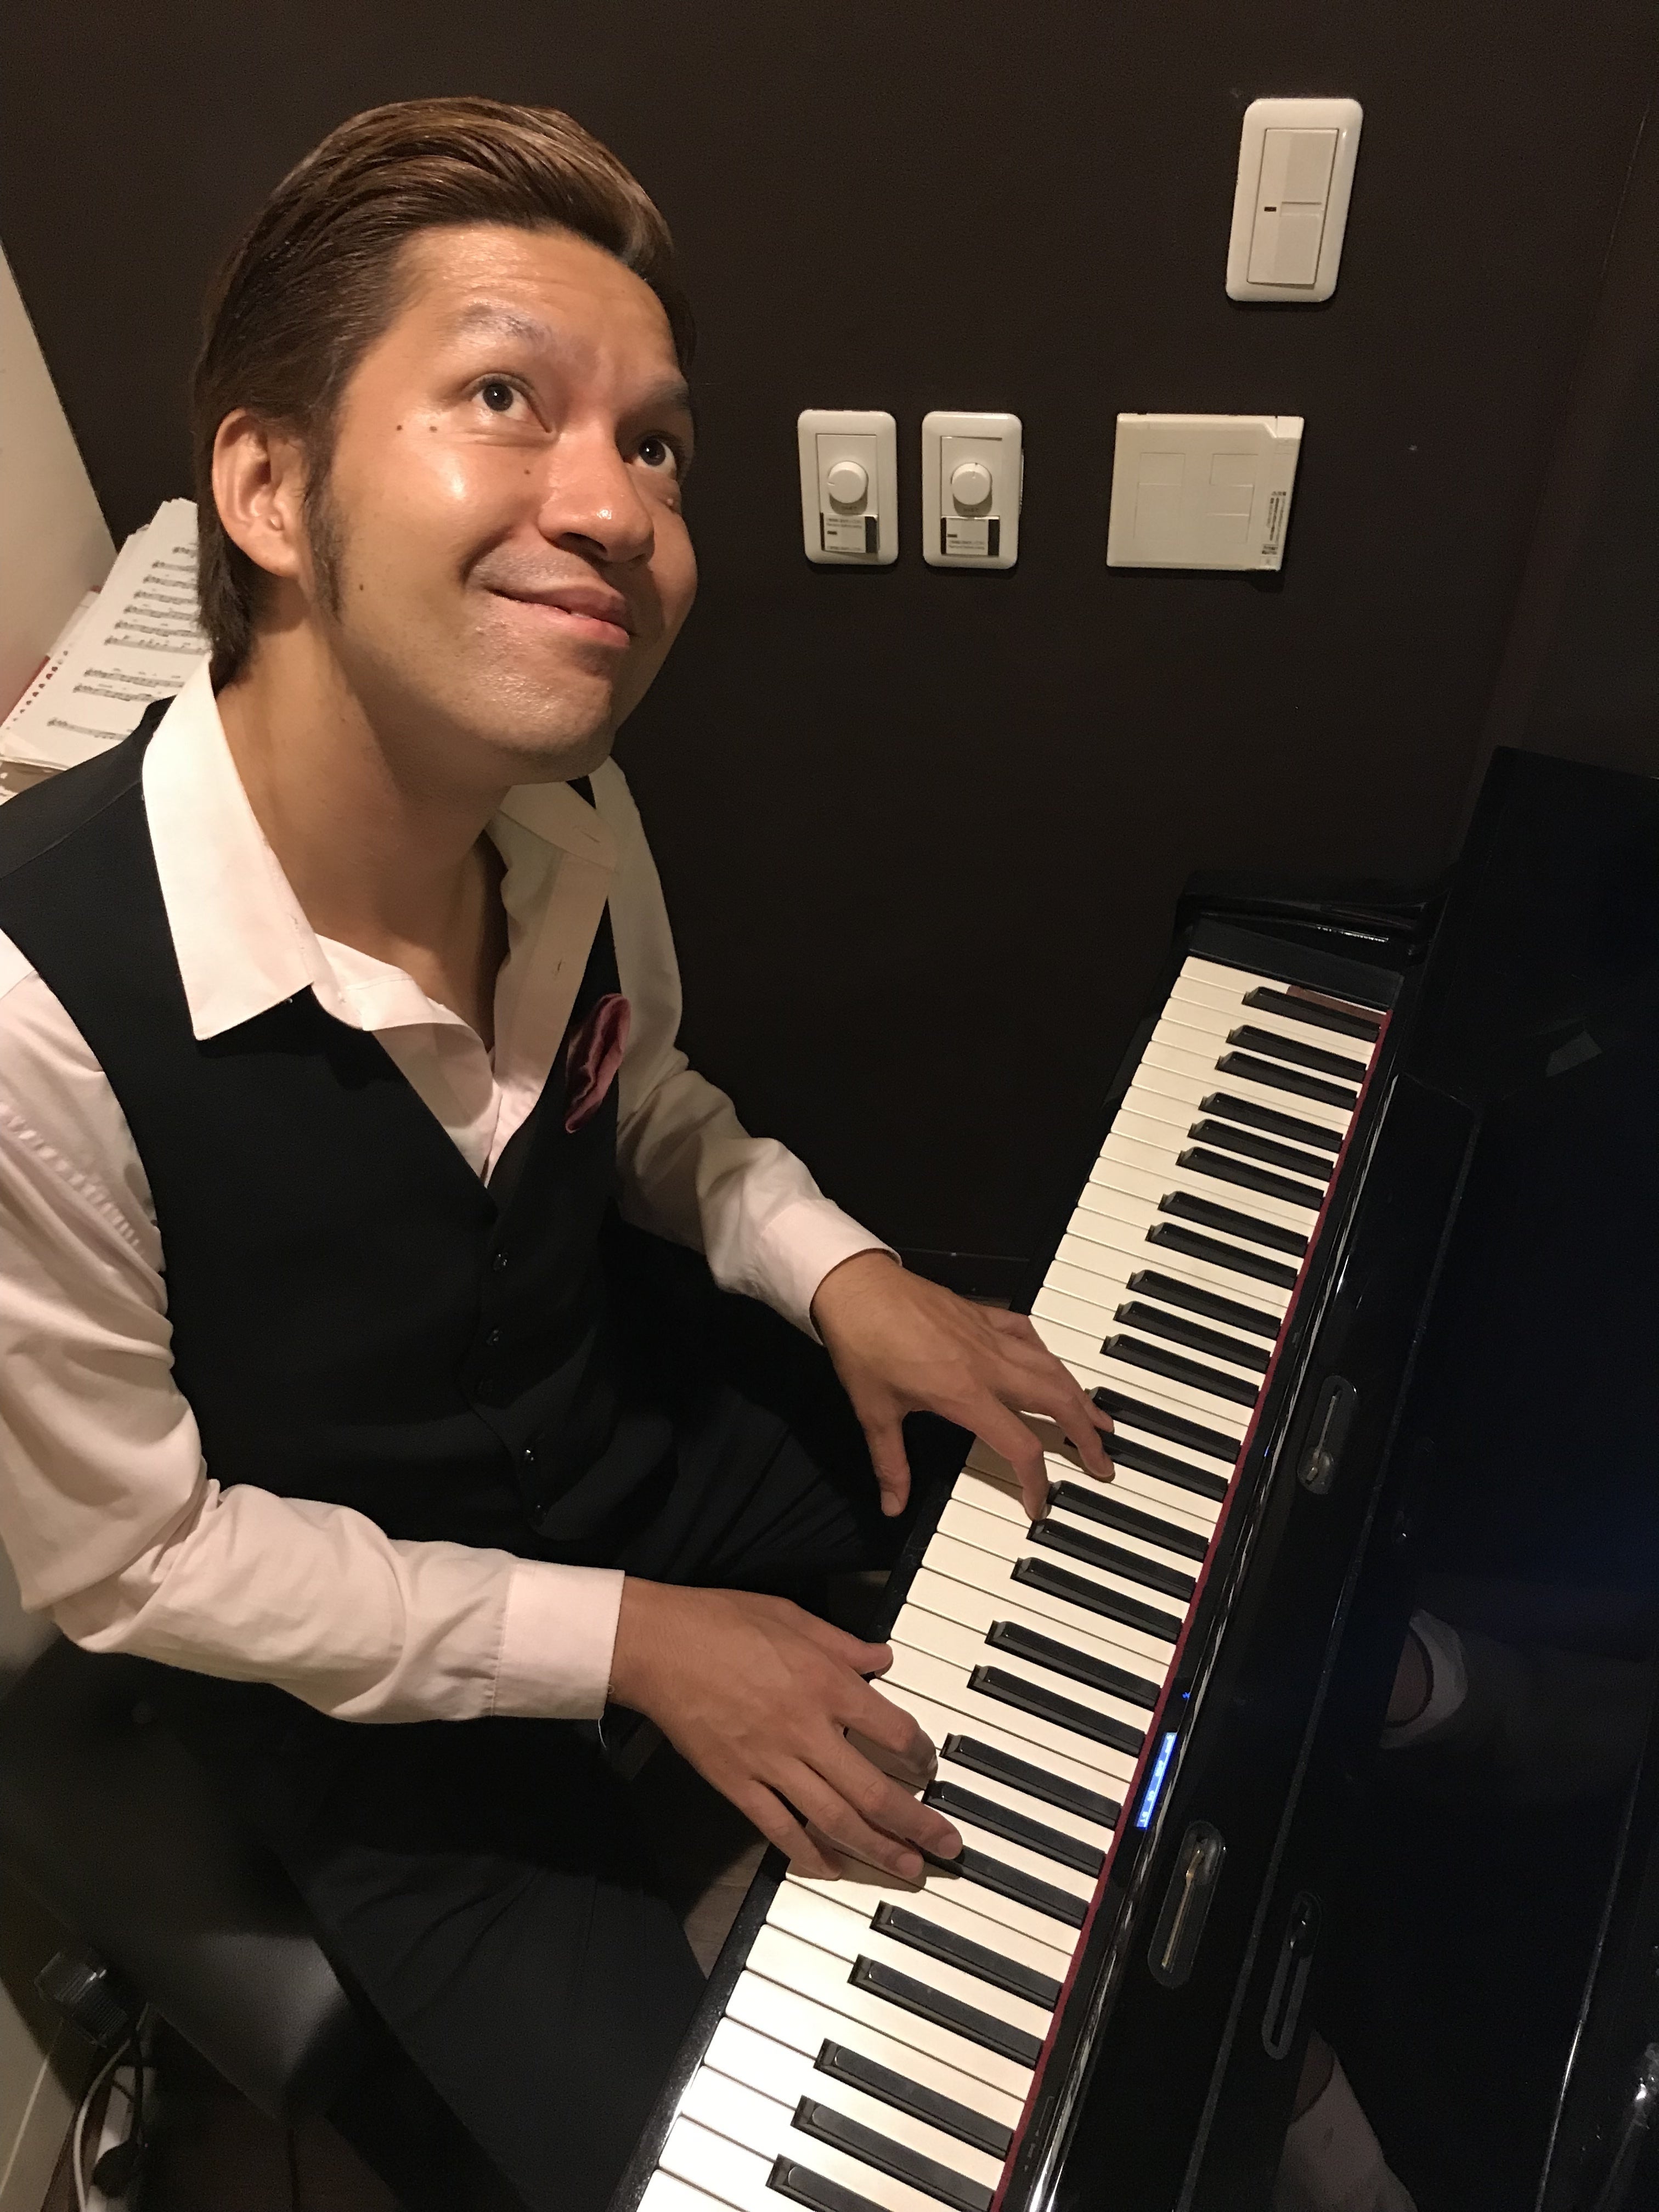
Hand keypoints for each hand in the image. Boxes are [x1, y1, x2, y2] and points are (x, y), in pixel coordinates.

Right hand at [608, 1579, 963, 1880]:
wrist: (657, 1644)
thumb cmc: (722, 1621)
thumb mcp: (793, 1616)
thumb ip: (843, 1643)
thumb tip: (883, 1659)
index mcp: (825, 1682)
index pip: (893, 1730)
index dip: (921, 1754)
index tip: (929, 1766)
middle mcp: (806, 1729)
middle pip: (873, 1790)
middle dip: (917, 1824)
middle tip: (947, 1847)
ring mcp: (771, 1762)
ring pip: (835, 1819)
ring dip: (878, 1850)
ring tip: (908, 1870)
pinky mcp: (737, 1784)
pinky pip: (780, 1829)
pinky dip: (810, 1854)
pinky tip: (834, 1868)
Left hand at [810, 1251, 1114, 1519]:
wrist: (854, 1287)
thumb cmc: (862, 1343)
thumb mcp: (873, 1413)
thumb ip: (890, 1464)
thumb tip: (893, 1504)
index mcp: (964, 1394)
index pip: (1021, 1447)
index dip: (1036, 1482)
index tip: (1037, 1503)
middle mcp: (987, 1364)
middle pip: (1056, 1402)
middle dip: (1086, 1435)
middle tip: (1102, 1460)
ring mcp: (988, 1336)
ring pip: (1051, 1367)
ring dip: (1079, 1396)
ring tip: (1100, 1418)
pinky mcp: (982, 1314)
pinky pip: (1028, 1334)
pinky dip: (1046, 1353)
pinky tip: (1051, 1364)